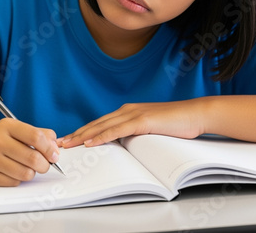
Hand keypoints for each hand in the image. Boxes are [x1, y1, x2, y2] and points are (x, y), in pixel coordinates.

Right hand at [0, 119, 59, 185]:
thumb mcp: (14, 127)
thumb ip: (37, 133)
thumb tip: (55, 146)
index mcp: (7, 126)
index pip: (35, 137)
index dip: (49, 148)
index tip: (55, 155)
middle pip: (33, 158)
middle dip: (45, 164)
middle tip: (45, 164)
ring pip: (25, 173)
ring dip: (32, 173)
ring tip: (28, 167)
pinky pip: (14, 182)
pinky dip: (19, 179)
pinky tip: (13, 171)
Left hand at [58, 100, 204, 148]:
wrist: (195, 114)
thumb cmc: (177, 123)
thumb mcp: (152, 128)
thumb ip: (137, 132)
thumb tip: (125, 144)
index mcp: (129, 112)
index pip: (101, 123)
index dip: (84, 131)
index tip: (70, 139)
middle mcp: (128, 110)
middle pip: (97, 124)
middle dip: (77, 133)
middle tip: (60, 143)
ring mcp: (134, 114)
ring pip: (102, 126)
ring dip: (83, 136)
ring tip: (68, 144)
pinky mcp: (142, 121)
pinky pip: (117, 130)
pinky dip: (102, 136)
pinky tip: (90, 143)